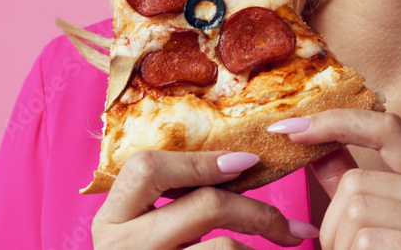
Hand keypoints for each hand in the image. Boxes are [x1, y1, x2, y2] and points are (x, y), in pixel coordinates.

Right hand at [91, 150, 319, 248]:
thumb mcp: (148, 227)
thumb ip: (175, 196)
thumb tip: (240, 163)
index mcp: (112, 218)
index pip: (147, 167)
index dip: (201, 160)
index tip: (246, 161)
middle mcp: (122, 247)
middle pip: (203, 204)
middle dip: (255, 210)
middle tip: (288, 226)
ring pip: (224, 248)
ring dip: (260, 247)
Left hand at [268, 111, 400, 248]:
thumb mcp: (387, 226)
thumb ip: (357, 187)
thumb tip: (316, 149)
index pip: (388, 127)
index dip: (336, 121)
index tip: (290, 127)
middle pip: (357, 183)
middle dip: (332, 224)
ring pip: (355, 213)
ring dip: (340, 249)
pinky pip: (365, 242)